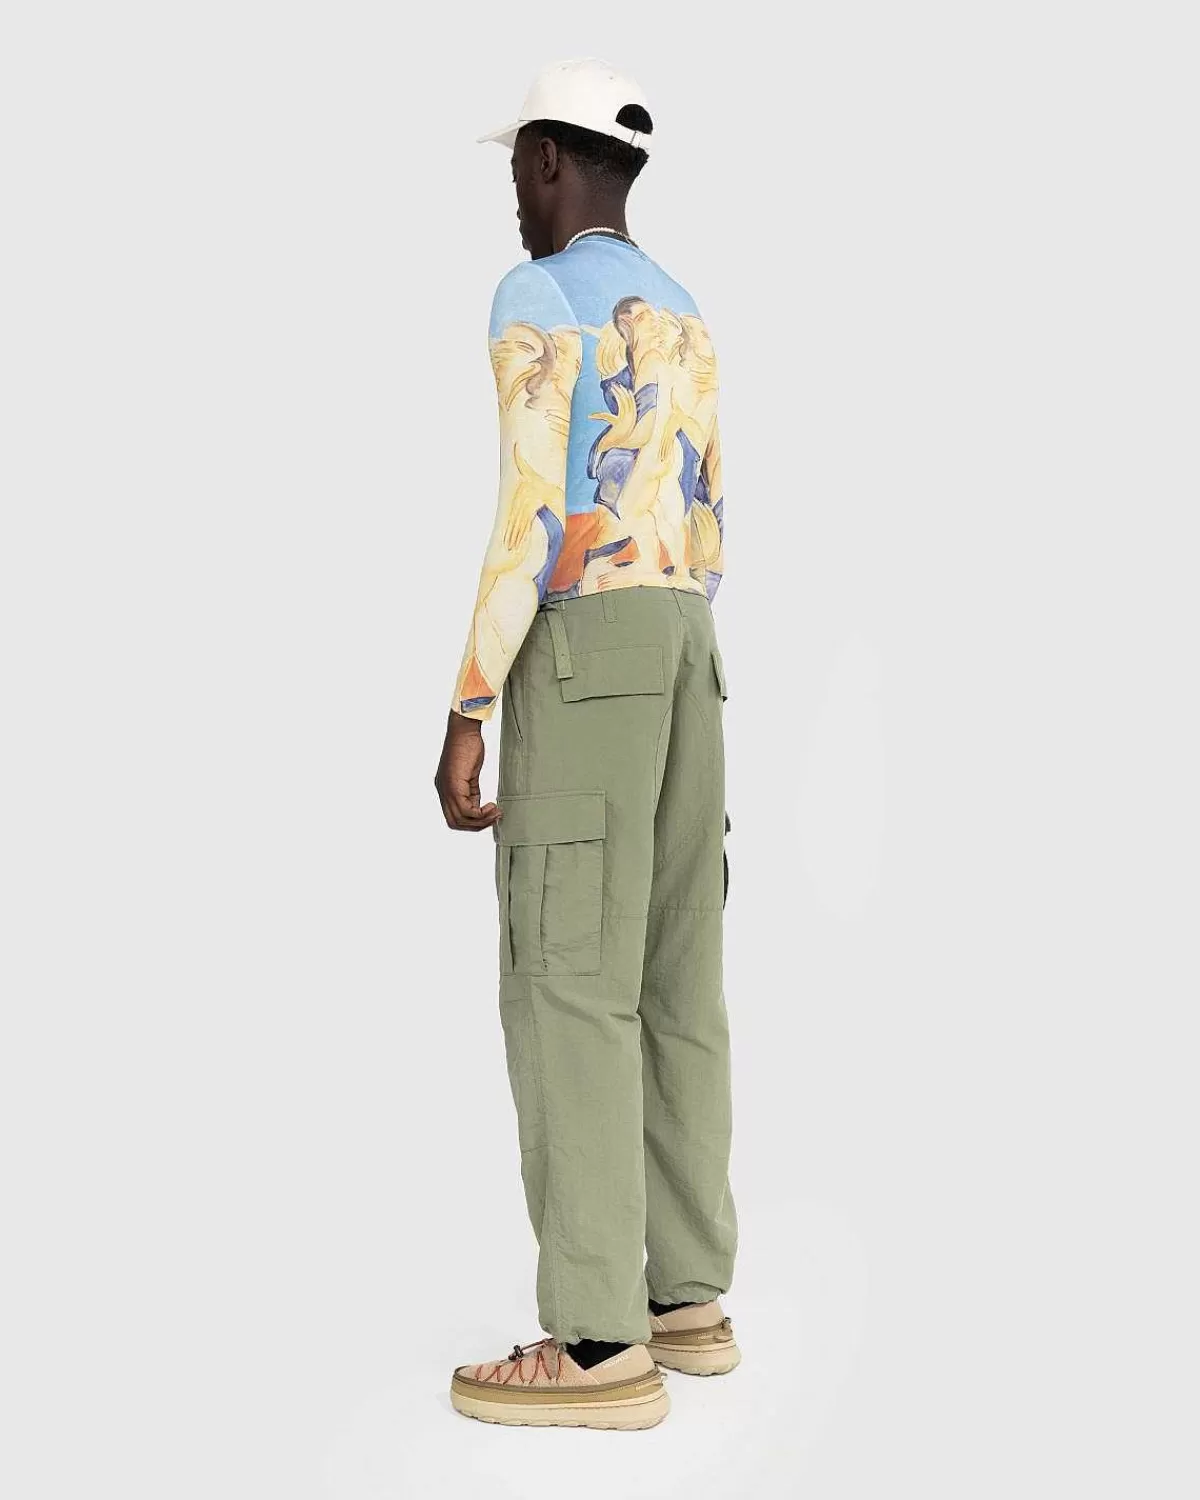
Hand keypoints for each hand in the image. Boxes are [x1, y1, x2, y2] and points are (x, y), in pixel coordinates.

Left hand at [435, 711, 500, 830]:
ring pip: (460, 819)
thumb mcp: (469, 775)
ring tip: (496, 812)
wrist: (463, 730)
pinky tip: (492, 806)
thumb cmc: (468, 746)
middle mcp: (442, 792)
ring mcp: (446, 790)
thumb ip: (470, 792)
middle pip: (455, 822)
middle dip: (476, 826)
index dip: (470, 822)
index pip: (453, 817)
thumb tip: (477, 806)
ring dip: (481, 821)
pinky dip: (480, 814)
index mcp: (445, 790)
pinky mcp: (454, 786)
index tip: (487, 816)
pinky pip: (466, 811)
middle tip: (494, 818)